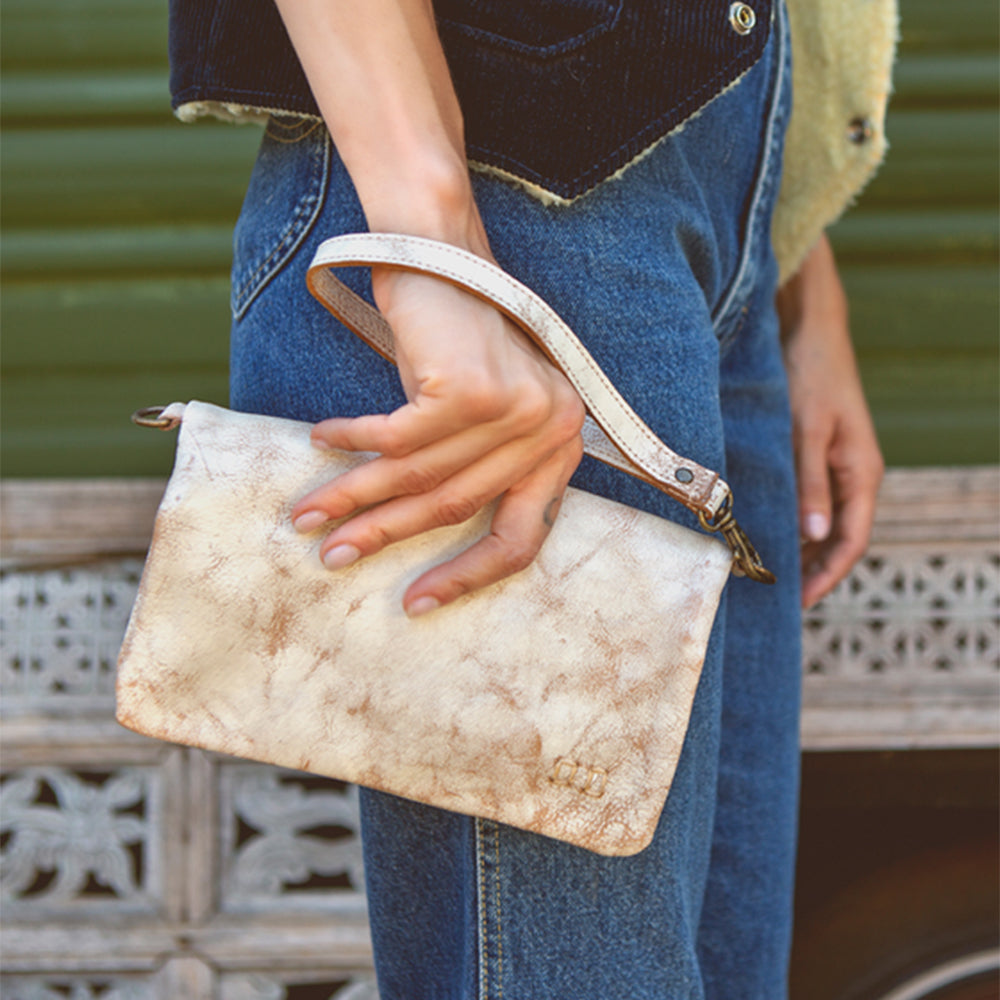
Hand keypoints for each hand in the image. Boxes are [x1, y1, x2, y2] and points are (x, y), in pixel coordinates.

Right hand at [291, 264, 585, 615]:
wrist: (440, 247)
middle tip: (333, 558)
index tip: (418, 602)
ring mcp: (516, 407)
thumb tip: (417, 532)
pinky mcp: (472, 387)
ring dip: (356, 497)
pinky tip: (322, 439)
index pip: (523, 538)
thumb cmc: (453, 338)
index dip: (467, 577)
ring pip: (422, 477)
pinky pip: (397, 438)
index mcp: (559, 446)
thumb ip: (473, 468)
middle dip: (387, 536)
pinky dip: (354, 441)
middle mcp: (551, 428)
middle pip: (459, 509)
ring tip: (308, 515)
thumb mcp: (477, 412)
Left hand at [778, 235, 883, 608]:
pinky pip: (812, 502)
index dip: (827, 575)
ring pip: (824, 523)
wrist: (810, 332)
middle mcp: (855, 476)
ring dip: (802, 550)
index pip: (851, 541)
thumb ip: (811, 484)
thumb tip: (814, 536)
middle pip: (838, 539)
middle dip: (813, 570)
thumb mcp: (807, 432)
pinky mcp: (820, 456)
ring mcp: (838, 467)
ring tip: (769, 573)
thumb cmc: (811, 378)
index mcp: (862, 474)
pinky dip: (795, 523)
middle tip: (776, 596)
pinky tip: (769, 532)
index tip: (799, 601)